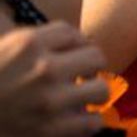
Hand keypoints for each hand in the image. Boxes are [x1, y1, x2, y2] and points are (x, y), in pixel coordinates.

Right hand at [0, 22, 108, 136]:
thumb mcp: (4, 49)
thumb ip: (34, 40)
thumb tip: (74, 38)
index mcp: (29, 43)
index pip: (74, 35)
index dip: (72, 47)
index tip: (66, 57)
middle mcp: (43, 69)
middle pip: (96, 57)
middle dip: (88, 67)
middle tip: (78, 76)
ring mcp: (50, 101)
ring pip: (101, 89)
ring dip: (92, 94)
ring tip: (80, 98)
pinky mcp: (52, 131)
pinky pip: (92, 122)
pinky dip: (86, 123)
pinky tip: (73, 121)